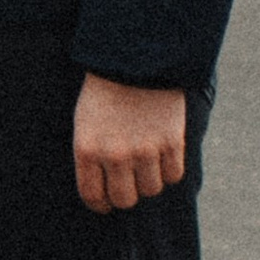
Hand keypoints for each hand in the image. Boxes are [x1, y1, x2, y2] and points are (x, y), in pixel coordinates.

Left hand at [73, 73, 185, 213]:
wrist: (137, 56)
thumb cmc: (106, 90)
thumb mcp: (86, 121)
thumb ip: (93, 155)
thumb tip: (104, 189)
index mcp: (87, 149)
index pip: (93, 197)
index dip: (101, 203)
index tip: (106, 200)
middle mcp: (115, 155)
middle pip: (125, 199)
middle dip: (126, 193)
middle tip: (129, 181)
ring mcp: (145, 150)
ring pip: (151, 189)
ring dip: (149, 179)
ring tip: (147, 160)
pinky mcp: (171, 142)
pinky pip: (173, 175)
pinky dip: (170, 169)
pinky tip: (164, 153)